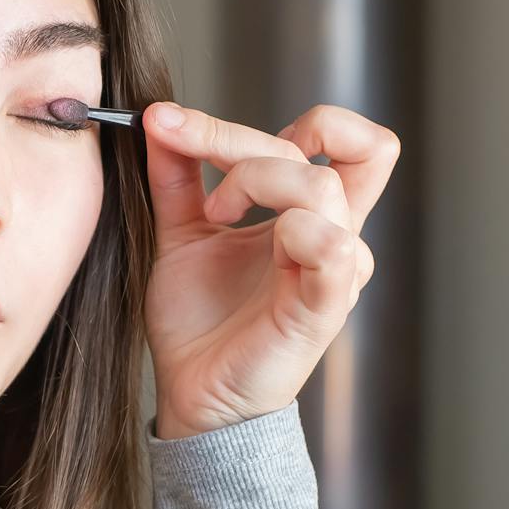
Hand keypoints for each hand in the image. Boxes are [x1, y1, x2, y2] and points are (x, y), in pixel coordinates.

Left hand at [139, 102, 397, 439]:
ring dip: (258, 180)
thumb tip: (159, 116)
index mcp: (310, 211)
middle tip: (199, 178)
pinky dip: (285, 227)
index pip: (328, 134)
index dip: (255, 119)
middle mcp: (334, 232)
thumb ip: (178, 176)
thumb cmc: (198, 319)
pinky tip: (239, 237)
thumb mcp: (180, 232)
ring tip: (215, 216)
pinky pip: (330, 245)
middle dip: (250, 142)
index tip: (173, 128)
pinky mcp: (323, 308)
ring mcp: (334, 270)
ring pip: (325, 186)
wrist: (189, 391)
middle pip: (350, 144)